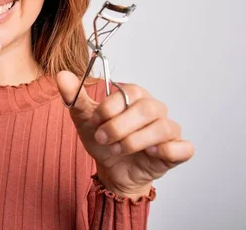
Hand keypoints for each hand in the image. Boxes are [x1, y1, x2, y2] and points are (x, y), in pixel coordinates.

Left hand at [56, 71, 194, 199]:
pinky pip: (183, 148)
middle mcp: (154, 109)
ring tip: (118, 149)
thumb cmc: (103, 140)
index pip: (129, 92)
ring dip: (134, 141)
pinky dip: (167, 151)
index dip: (109, 108)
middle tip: (103, 138)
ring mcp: (168, 129)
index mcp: (134, 96)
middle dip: (119, 126)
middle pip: (147, 109)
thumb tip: (62, 75)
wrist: (112, 170)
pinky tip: (149, 154)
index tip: (95, 121)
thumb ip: (74, 97)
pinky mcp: (177, 151)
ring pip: (162, 128)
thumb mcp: (84, 119)